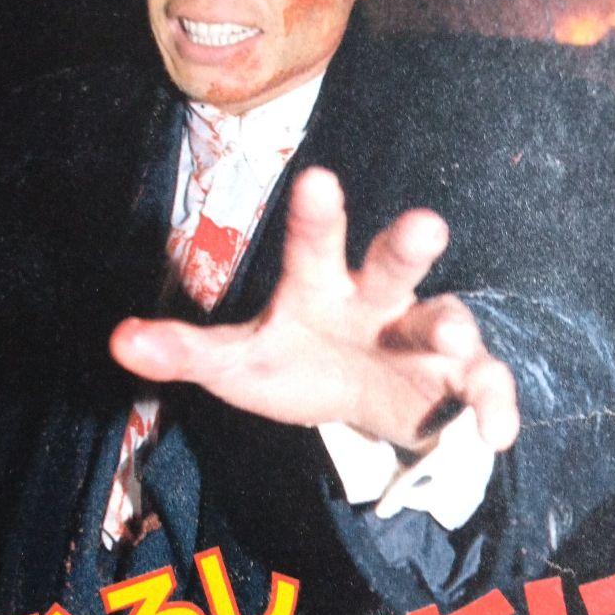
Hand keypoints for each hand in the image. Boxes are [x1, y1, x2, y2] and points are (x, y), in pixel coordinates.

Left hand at [110, 168, 519, 451]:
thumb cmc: (295, 367)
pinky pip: (483, 386)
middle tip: (425, 225)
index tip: (317, 178)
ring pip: (444, 318)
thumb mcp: (240, 364)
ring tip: (455, 342)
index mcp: (321, 285)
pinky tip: (496, 436)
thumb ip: (187, 351)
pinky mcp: (456, 380)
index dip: (316, 214)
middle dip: (408, 245)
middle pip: (395, 263)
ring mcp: (421, 336)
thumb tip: (117, 342)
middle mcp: (378, 299)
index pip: (314, 244)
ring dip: (453, 327)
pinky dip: (493, 405)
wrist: (356, 405)